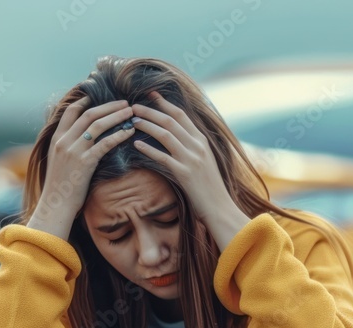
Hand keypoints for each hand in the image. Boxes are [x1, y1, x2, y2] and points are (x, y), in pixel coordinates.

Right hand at [30, 97, 135, 238]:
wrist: (55, 206)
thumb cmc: (60, 187)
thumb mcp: (58, 162)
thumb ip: (66, 147)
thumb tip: (81, 138)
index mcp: (56, 139)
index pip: (71, 111)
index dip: (86, 100)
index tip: (101, 95)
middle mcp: (64, 141)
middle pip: (88, 114)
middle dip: (108, 106)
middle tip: (124, 102)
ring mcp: (73, 151)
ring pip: (97, 125)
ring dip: (116, 116)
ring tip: (130, 112)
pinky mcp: (84, 163)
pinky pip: (105, 144)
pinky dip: (119, 135)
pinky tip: (129, 132)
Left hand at [131, 91, 249, 249]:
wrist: (220, 208)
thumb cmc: (210, 187)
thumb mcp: (204, 161)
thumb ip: (192, 148)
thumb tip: (178, 138)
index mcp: (202, 141)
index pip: (182, 115)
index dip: (165, 104)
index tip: (151, 95)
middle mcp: (198, 146)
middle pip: (171, 121)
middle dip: (151, 111)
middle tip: (134, 105)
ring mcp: (192, 159)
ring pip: (166, 135)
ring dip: (148, 125)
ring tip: (132, 121)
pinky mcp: (184, 174)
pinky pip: (163, 157)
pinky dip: (149, 149)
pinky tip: (136, 144)